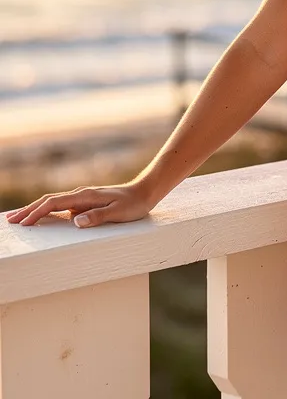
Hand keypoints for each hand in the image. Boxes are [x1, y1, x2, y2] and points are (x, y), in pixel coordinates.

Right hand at [4, 182, 152, 227]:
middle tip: (10, 222)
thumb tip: (75, 221)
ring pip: (53, 202)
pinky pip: (61, 206)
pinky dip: (47, 210)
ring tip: (18, 218)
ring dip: (35, 209)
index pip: (54, 203)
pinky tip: (42, 216)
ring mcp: (82, 198)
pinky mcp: (85, 202)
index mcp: (85, 196)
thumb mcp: (118, 212)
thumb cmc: (133, 204)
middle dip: (28, 210)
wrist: (145, 192)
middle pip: (48, 201)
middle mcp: (81, 194)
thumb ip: (98, 216)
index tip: (24, 223)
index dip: (37, 213)